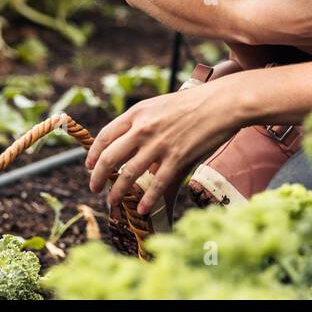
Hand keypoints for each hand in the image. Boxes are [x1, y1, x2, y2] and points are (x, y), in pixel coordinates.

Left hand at [86, 81, 239, 214]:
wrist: (223, 103)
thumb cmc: (195, 103)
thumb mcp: (161, 106)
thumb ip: (144, 124)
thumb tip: (133, 148)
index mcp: (138, 113)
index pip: (105, 136)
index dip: (93, 154)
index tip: (88, 165)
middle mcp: (144, 129)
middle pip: (109, 158)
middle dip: (98, 177)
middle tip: (95, 188)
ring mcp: (159, 144)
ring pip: (128, 174)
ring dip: (117, 192)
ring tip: (113, 201)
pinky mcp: (177, 158)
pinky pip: (156, 185)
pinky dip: (147, 200)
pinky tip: (142, 209)